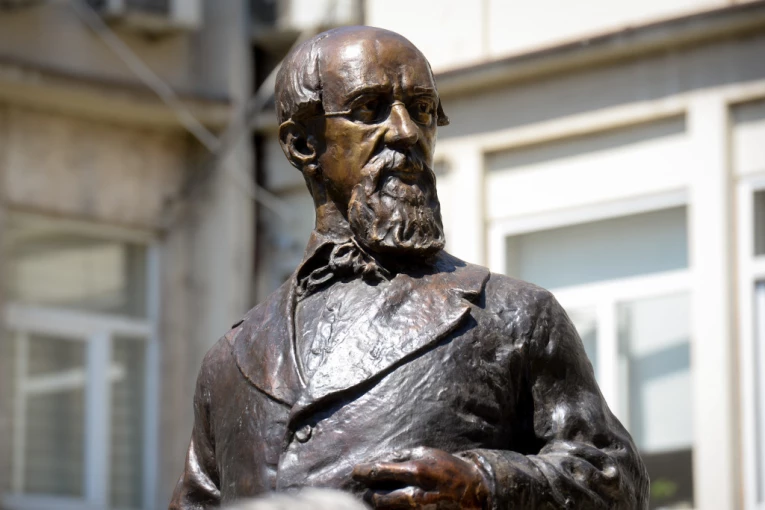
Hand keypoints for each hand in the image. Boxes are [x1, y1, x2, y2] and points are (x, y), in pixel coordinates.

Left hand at [352, 447, 489, 508]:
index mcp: (416, 471)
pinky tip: (392, 506)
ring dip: (379, 505)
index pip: (379, 472)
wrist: (475, 491)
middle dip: (369, 494)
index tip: (356, 472)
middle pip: (378, 499)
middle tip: (367, 489)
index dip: (363, 472)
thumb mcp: (427, 453)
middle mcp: (416, 494)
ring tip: (377, 498)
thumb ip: (402, 456)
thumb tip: (378, 460)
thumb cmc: (448, 468)